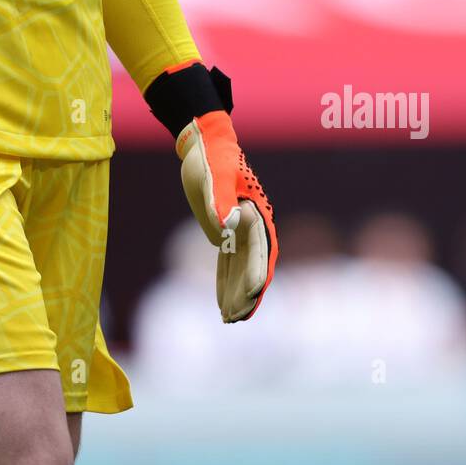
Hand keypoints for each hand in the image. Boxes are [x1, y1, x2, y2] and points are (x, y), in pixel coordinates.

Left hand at [175, 110, 277, 322]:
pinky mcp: (225, 232)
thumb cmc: (213, 156)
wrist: (205, 144)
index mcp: (256, 213)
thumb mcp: (216, 174)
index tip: (250, 294)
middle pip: (254, 266)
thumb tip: (228, 225)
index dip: (257, 273)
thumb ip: (222, 199)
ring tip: (228, 320)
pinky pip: (228, 263)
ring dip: (236, 294)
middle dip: (248, 294)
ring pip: (241, 269)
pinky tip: (220, 303)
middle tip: (237, 319)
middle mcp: (252, 226)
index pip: (260, 250)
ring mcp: (239, 231)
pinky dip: (225, 282)